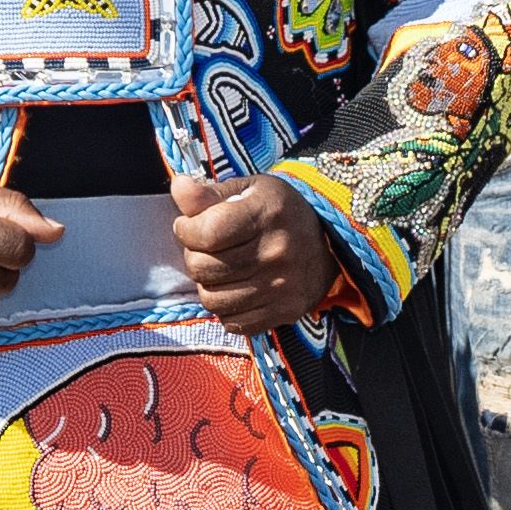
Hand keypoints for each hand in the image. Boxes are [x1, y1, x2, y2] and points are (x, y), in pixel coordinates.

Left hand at [171, 169, 336, 333]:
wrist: (331, 243)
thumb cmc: (279, 211)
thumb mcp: (248, 189)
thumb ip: (209, 193)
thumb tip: (178, 186)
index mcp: (266, 213)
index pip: (206, 232)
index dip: (185, 230)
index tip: (188, 225)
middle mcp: (276, 252)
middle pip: (204, 269)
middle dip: (194, 257)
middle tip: (205, 249)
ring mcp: (282, 287)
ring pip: (213, 300)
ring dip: (207, 285)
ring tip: (219, 270)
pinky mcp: (285, 312)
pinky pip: (232, 323)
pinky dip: (225, 309)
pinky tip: (235, 290)